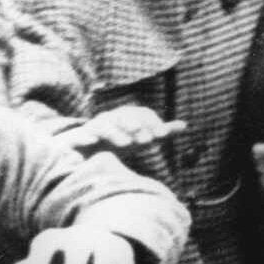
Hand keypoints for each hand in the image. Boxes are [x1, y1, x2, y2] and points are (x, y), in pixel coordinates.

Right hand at [60, 105, 185, 156]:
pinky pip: (81, 136)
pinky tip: (91, 142)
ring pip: (105, 126)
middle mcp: (111, 118)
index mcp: (127, 117)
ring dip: (116, 133)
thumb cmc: (116, 142)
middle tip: (147, 140)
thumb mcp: (139, 138)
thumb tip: (184, 125)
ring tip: (126, 143)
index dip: (153, 123)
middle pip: (124, 117)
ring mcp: (94, 127)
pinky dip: (85, 137)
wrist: (83, 148)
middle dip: (136, 127)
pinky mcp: (78, 138)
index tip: (162, 136)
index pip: (142, 114)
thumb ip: (159, 132)